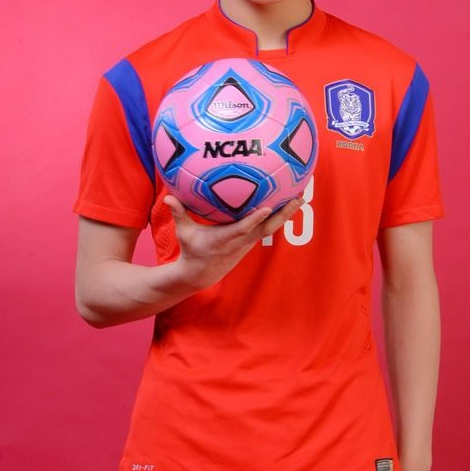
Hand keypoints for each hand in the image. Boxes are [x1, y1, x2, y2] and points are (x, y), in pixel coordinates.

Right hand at [164, 194, 303, 289]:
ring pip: (272, 227)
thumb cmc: (192, 250)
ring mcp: (248, 242)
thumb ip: (178, 213)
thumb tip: (169, 197)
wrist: (201, 273)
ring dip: (286, 213)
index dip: (256, 219)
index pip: (243, 228)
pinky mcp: (251, 241)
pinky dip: (279, 217)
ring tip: (300, 196)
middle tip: (298, 198)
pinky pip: (268, 227)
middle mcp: (242, 240)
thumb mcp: (184, 233)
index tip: (268, 208)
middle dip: (283, 213)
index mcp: (226, 238)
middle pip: (267, 227)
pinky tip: (288, 203)